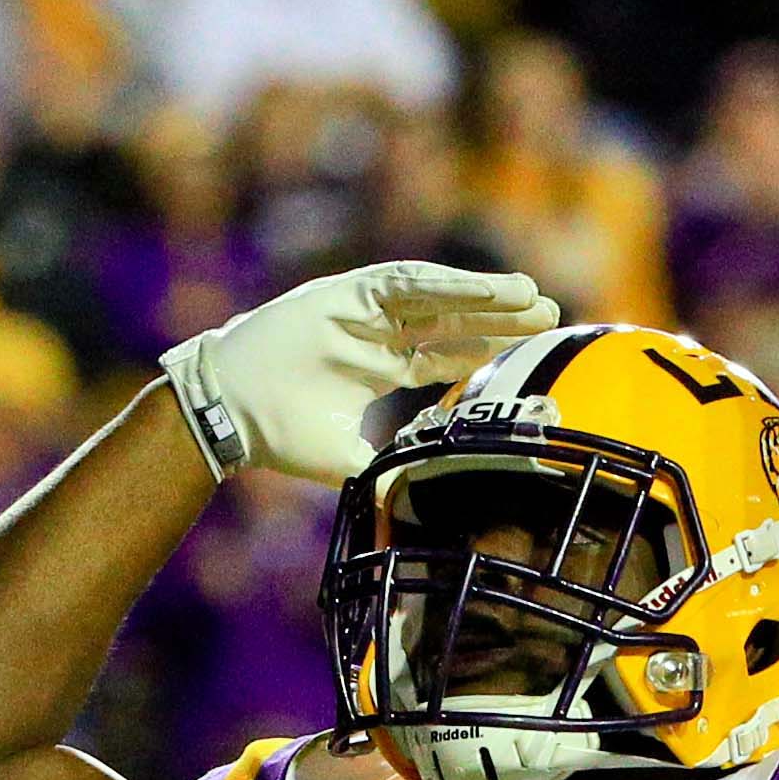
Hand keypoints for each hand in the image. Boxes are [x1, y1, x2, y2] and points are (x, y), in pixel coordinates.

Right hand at [161, 262, 558, 484]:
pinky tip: (485, 287)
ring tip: (530, 293)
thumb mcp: (354, 456)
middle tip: (552, 315)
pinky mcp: (341, 294)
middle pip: (451, 321)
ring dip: (482, 294)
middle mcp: (376, 335)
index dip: (488, 351)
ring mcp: (359, 312)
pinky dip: (444, 284)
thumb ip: (395, 466)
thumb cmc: (281, 436)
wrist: (227, 414)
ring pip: (434, 297)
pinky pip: (402, 283)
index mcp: (381, 368)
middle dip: (500, 318)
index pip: (447, 355)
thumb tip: (441, 496)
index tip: (533, 353)